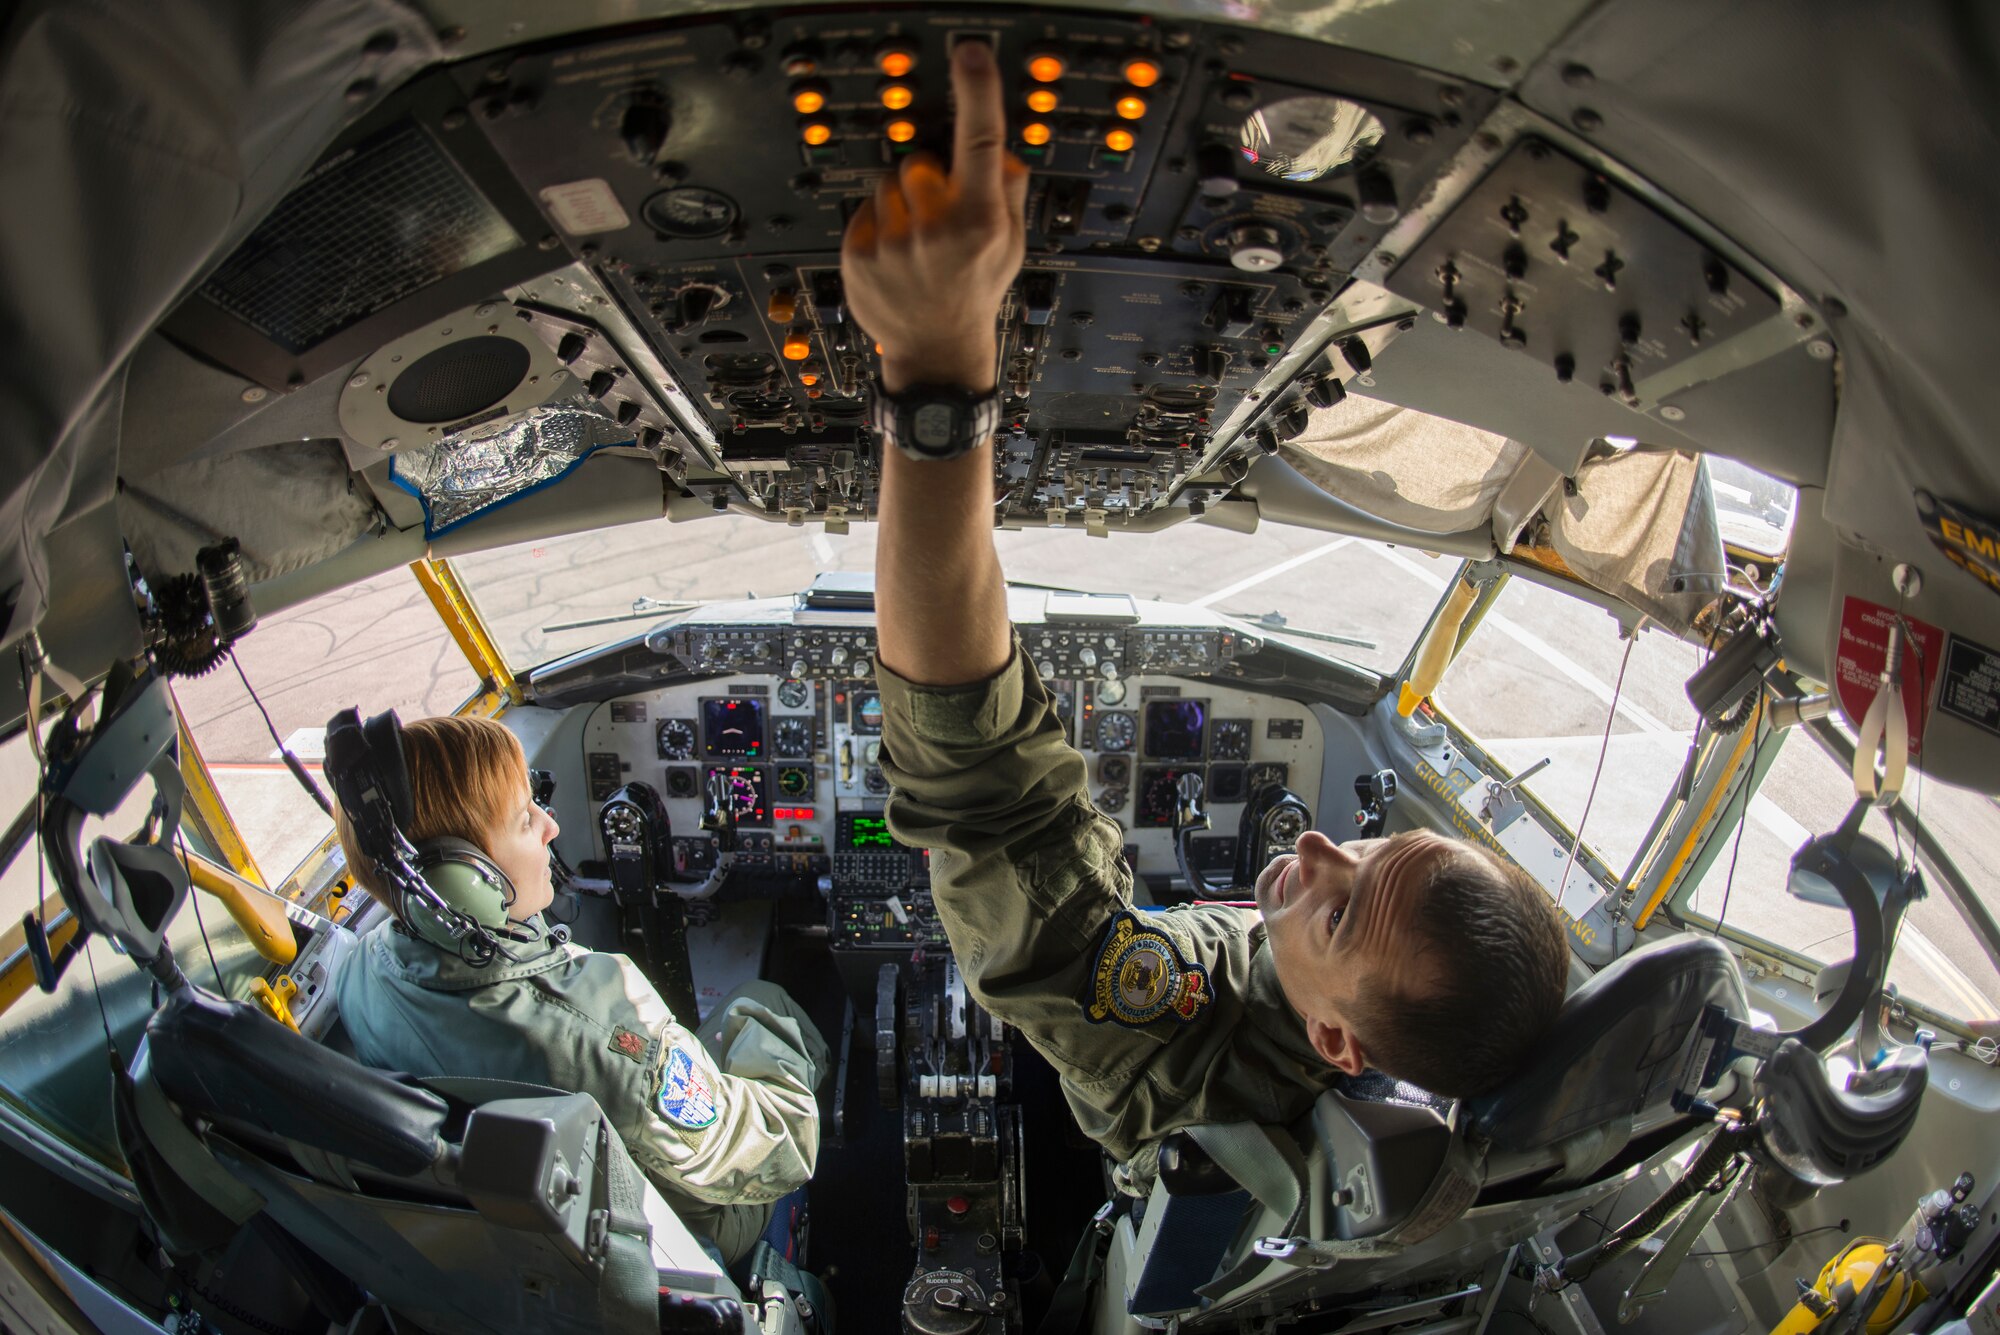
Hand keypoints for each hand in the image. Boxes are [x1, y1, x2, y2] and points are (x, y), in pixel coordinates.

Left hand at [840, 39, 1029, 393]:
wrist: (935, 351)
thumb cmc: (974, 294)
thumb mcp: (1011, 247)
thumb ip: (1008, 195)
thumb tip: (1002, 154)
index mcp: (980, 222)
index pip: (980, 142)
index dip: (977, 91)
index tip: (971, 55)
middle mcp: (936, 230)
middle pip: (919, 163)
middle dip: (927, 181)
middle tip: (938, 214)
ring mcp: (894, 245)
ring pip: (887, 185)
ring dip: (900, 204)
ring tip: (915, 241)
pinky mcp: (859, 255)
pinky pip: (864, 210)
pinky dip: (877, 226)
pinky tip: (894, 255)